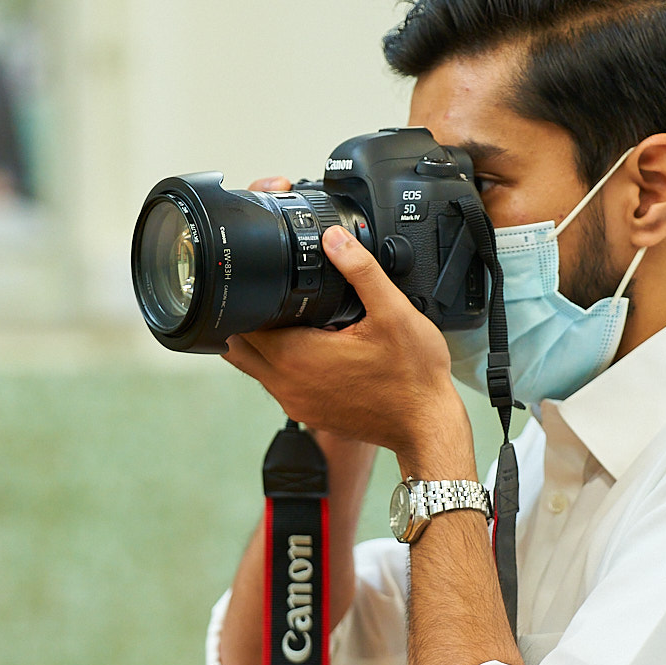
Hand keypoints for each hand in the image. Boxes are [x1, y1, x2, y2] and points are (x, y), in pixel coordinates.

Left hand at [223, 219, 470, 474]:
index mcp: (298, 356)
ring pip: (255, 369)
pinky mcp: (307, 415)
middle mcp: (287, 385)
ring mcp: (295, 404)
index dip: (250, 299)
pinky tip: (314, 351)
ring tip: (295, 323)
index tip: (267, 284)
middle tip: (277, 301)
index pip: (243, 324)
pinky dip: (282, 366)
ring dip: (264, 345)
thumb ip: (360, 270)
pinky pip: (278, 386)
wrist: (427, 425)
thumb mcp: (393, 312)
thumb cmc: (413, 377)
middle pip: (239, 348)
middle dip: (249, 320)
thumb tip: (335, 240)